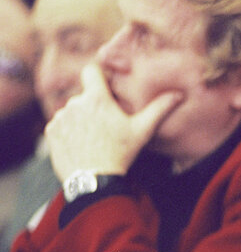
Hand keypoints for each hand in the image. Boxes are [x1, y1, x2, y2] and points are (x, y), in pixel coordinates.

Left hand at [46, 63, 183, 181]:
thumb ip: (159, 109)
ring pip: (72, 112)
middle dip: (93, 107)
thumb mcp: (142, 131)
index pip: (91, 71)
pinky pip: (60, 125)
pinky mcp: (51, 131)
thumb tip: (178, 95)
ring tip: (93, 140)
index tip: (106, 89)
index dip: (98, 78)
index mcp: (97, 98)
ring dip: (80, 120)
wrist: (94, 180)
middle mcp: (75, 103)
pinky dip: (68, 132)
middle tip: (106, 127)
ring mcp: (61, 117)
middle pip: (85, 97)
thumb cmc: (120, 153)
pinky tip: (81, 145)